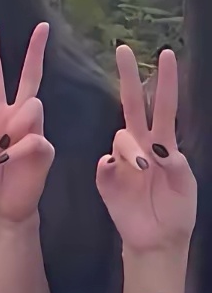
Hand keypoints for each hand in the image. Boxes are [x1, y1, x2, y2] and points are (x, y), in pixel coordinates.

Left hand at [0, 22, 54, 225]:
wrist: (3, 207)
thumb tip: (11, 123)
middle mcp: (16, 116)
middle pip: (28, 77)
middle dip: (35, 51)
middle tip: (42, 26)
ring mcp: (34, 129)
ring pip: (31, 107)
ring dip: (13, 130)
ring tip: (4, 154)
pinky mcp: (46, 146)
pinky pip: (34, 139)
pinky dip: (20, 152)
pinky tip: (14, 163)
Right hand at [96, 47, 196, 255]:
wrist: (156, 242)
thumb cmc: (176, 213)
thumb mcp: (186, 186)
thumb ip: (176, 164)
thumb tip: (155, 149)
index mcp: (164, 145)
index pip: (165, 107)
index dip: (166, 82)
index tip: (167, 54)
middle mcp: (141, 146)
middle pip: (133, 105)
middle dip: (129, 77)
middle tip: (123, 50)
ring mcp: (121, 160)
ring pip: (121, 138)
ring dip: (131, 151)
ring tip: (142, 171)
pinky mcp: (105, 177)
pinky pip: (104, 163)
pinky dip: (112, 167)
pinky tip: (120, 177)